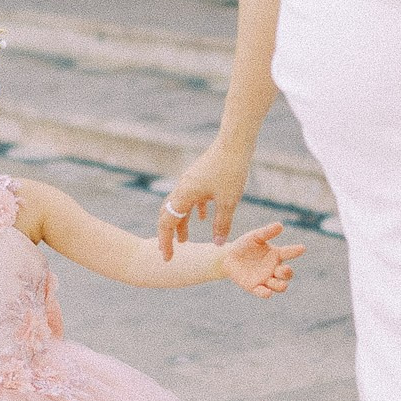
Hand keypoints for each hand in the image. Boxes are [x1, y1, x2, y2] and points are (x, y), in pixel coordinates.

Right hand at [158, 138, 252, 257]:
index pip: (167, 223)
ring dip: (181, 223)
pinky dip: (194, 210)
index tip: (167, 258)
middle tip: (169, 250)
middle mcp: (183, 187)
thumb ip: (222, 224)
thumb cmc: (231, 170)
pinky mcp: (199, 176)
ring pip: (180, 206)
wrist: (234, 142)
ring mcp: (190, 181)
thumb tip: (218, 244)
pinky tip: (204, 217)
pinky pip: (191, 197)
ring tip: (185, 239)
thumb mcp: (228, 202)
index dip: (165, 242)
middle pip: (168, 214)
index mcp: (184, 195)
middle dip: (168, 234)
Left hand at [219, 221, 304, 297]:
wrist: (228, 257)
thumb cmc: (244, 245)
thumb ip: (267, 232)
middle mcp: (274, 268)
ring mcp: (265, 279)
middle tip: (283, 269)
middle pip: (287, 274)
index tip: (302, 248)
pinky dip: (266, 293)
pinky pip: (263, 293)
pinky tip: (267, 292)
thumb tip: (280, 225)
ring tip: (276, 281)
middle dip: (287, 273)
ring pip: (279, 286)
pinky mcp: (254, 287)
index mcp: (276, 255)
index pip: (289, 253)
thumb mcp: (255, 236)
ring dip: (280, 285)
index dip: (296, 251)